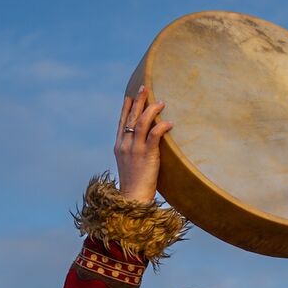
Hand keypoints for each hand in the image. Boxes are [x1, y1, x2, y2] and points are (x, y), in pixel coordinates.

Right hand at [115, 86, 173, 203]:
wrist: (132, 199)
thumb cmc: (134, 186)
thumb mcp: (130, 166)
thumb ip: (135, 152)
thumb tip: (147, 143)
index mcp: (119, 147)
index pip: (121, 122)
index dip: (126, 107)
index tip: (131, 95)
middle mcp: (124, 145)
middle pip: (130, 117)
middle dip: (138, 101)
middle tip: (145, 88)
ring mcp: (134, 149)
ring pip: (141, 122)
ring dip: (151, 110)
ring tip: (161, 102)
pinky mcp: (146, 155)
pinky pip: (154, 135)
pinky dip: (161, 126)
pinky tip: (169, 122)